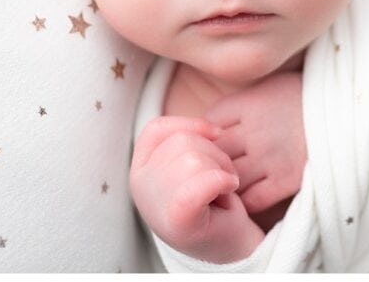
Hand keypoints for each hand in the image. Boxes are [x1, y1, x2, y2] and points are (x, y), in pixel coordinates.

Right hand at [129, 115, 263, 262]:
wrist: (227, 242)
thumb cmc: (210, 200)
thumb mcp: (191, 163)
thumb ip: (189, 141)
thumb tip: (212, 130)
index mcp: (140, 168)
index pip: (156, 129)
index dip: (190, 124)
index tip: (216, 135)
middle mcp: (140, 185)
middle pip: (181, 141)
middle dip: (214, 153)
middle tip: (221, 178)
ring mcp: (155, 205)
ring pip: (194, 159)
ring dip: (221, 168)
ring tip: (222, 187)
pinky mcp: (178, 221)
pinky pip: (202, 183)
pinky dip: (223, 181)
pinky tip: (228, 190)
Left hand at [205, 71, 305, 213]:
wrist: (351, 112)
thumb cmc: (309, 97)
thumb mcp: (275, 84)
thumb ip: (246, 99)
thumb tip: (214, 118)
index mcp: (252, 102)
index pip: (210, 120)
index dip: (209, 131)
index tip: (215, 137)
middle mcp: (256, 130)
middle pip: (215, 151)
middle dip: (211, 159)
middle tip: (215, 165)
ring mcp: (270, 157)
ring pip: (228, 177)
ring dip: (225, 182)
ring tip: (229, 182)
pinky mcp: (287, 179)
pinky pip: (252, 199)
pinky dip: (245, 200)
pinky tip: (248, 194)